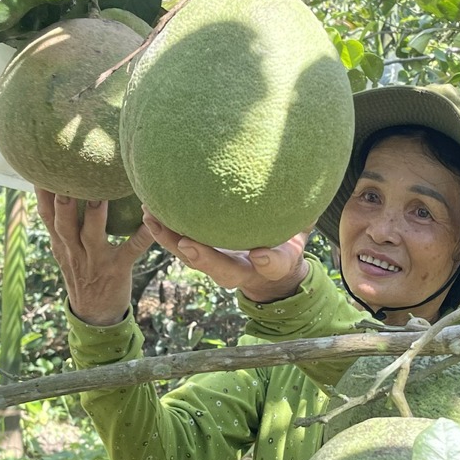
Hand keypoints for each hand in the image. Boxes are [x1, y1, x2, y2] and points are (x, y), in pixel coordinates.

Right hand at [36, 189, 153, 325]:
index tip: (41, 168)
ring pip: (92, 236)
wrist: (95, 314)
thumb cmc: (82, 272)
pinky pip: (132, 249)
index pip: (46, 216)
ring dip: (94, 216)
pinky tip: (149, 220)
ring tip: (98, 196)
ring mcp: (96, 261)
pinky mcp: (118, 268)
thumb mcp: (64, 250)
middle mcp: (75, 251)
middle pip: (63, 225)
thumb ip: (63, 223)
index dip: (42, 194)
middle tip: (65, 179)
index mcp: (61, 244)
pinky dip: (142, 235)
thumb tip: (60, 188)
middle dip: (62, 203)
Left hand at [141, 208, 309, 302]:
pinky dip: (164, 230)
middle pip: (222, 269)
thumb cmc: (287, 243)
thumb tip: (312, 190)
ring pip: (193, 258)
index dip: (269, 261)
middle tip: (189, 244)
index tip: (262, 255)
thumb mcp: (300, 234)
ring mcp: (218, 264)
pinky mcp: (201, 254)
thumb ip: (303, 218)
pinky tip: (148, 210)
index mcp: (274, 264)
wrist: (270, 266)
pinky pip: (180, 245)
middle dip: (205, 258)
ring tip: (152, 218)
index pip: (274, 265)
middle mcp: (242, 269)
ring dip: (171, 240)